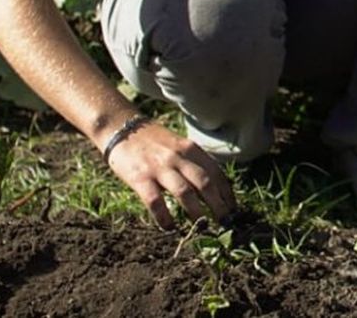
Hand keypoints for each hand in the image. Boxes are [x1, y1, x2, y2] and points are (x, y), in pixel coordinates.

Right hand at [106, 122, 235, 228]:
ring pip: (185, 192)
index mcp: (191, 149)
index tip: (234, 208)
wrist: (122, 129)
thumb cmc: (154, 142)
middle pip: (205, 183)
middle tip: (226, 222)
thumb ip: (194, 162)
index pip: (216, 172)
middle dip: (218, 205)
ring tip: (203, 227)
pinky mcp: (140, 178)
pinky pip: (155, 201)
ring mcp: (160, 167)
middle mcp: (179, 157)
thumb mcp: (179, 146)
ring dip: (196, 212)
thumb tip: (212, 188)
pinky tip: (169, 227)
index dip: (227, 192)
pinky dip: (164, 217)